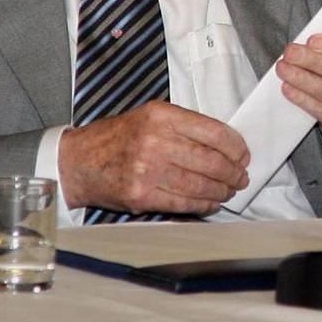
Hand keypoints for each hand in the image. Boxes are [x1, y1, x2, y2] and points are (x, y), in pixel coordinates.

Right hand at [59, 101, 250, 214]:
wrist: (77, 161)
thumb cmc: (118, 138)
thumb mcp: (150, 116)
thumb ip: (185, 126)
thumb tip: (226, 145)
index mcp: (162, 115)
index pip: (214, 132)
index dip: (236, 147)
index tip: (244, 155)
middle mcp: (155, 140)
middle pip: (211, 161)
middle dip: (233, 173)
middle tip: (241, 178)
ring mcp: (147, 169)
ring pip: (200, 184)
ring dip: (222, 191)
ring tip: (229, 191)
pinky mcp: (140, 195)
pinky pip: (182, 203)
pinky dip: (203, 205)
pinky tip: (211, 203)